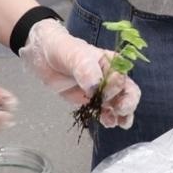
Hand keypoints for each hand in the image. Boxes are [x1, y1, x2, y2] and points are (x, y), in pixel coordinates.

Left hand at [19, 19, 139, 128]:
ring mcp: (103, 91)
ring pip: (121, 104)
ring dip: (122, 115)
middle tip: (119, 111)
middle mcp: (112, 77)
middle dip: (127, 104)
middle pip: (129, 92)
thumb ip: (86, 69)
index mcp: (112, 62)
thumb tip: (95, 86)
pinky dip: (109, 119)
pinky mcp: (93, 101)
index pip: (121, 78)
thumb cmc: (63, 49)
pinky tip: (107, 122)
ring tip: (117, 122)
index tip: (101, 92)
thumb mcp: (74, 55)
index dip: (114, 88)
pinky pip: (106, 112)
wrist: (44, 56)